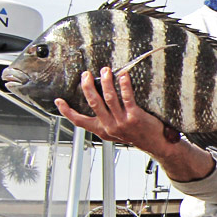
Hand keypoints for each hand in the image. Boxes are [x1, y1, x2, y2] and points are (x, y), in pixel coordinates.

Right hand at [57, 67, 213, 180]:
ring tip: (105, 71)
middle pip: (93, 103)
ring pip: (108, 98)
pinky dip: (124, 85)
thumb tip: (99, 99)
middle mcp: (110, 126)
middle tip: (85, 75)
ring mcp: (122, 122)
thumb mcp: (118, 131)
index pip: (80, 122)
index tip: (58, 101)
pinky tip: (122, 76)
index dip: (67, 112)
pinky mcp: (135, 117)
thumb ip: (107, 119)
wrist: (158, 145)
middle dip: (87, 87)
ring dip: (105, 82)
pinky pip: (127, 97)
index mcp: (103, 130)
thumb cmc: (139, 135)